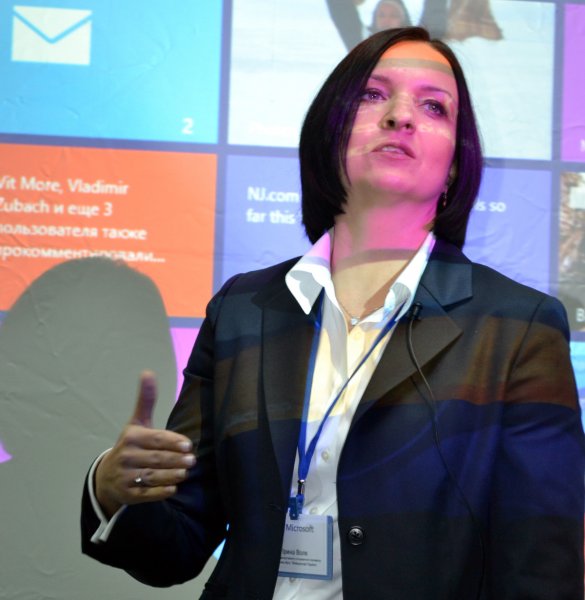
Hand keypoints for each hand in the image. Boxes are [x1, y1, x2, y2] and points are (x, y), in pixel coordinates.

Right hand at [95, 371, 195, 517]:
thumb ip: (146, 400)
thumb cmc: (131, 445)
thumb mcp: (137, 422)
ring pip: (151, 477)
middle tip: (192, 460)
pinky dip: (160, 492)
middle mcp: (126, 457)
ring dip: (171, 475)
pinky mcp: (128, 495)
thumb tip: (148, 372)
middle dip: (175, 460)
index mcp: (131, 437)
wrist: (108, 476)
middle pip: (155, 459)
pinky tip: (173, 488)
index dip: (172, 442)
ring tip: (186, 472)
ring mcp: (125, 477)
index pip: (155, 439)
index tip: (188, 445)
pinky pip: (146, 494)